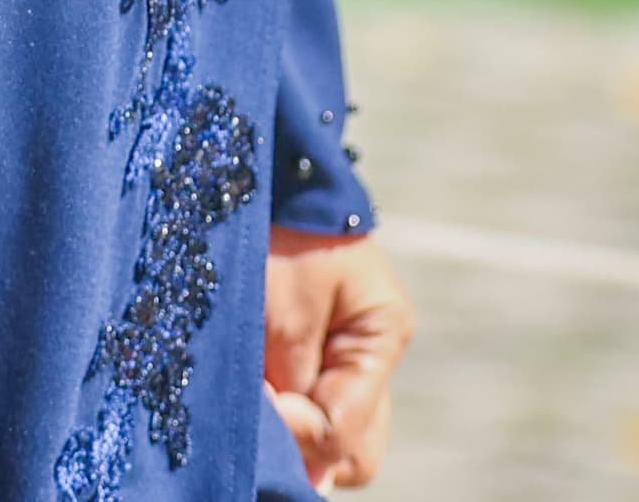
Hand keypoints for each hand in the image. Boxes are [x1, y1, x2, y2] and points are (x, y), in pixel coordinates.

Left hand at [263, 227, 411, 489]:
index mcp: (382, 336)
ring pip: (336, 439)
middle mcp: (374, 356)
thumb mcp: (282, 309)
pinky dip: (285, 407)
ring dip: (295, 430)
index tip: (263, 399)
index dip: (299, 431)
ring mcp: (349, 358)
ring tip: (258, 390)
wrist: (260, 167)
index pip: (345, 432)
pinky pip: (313, 407)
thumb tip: (313, 474)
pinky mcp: (316, 353)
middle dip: (307, 445)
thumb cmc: (273, 227)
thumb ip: (297, 388)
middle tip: (262, 405)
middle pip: (353, 452)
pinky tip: (257, 381)